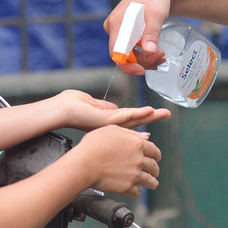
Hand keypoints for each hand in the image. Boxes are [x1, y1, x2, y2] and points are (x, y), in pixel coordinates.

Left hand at [51, 89, 170, 131]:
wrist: (60, 110)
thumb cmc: (71, 104)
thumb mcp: (92, 103)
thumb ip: (105, 106)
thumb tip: (114, 108)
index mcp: (108, 119)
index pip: (130, 117)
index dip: (144, 116)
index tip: (155, 114)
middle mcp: (111, 124)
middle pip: (136, 119)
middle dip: (153, 116)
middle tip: (168, 114)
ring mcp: (109, 123)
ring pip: (134, 118)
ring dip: (150, 115)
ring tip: (164, 113)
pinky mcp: (106, 120)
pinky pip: (125, 116)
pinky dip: (138, 113)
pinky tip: (149, 111)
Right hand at [74, 126, 160, 196]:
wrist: (84, 164)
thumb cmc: (93, 145)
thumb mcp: (112, 130)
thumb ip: (131, 133)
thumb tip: (146, 137)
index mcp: (137, 144)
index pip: (155, 151)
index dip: (156, 155)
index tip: (155, 158)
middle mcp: (138, 159)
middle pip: (154, 167)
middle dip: (154, 169)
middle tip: (153, 171)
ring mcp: (134, 174)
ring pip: (150, 181)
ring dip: (152, 183)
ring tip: (151, 184)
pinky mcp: (127, 187)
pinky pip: (138, 192)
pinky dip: (137, 191)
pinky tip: (135, 190)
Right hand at [104, 0, 172, 74]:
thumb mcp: (156, 15)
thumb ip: (151, 33)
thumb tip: (149, 52)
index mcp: (116, 23)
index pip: (116, 52)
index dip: (127, 65)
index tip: (142, 70)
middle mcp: (113, 27)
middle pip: (123, 54)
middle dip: (142, 61)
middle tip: (161, 58)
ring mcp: (117, 29)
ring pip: (128, 53)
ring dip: (144, 59)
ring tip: (161, 55)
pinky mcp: (124, 31)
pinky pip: (130, 48)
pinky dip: (142, 53)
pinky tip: (155, 53)